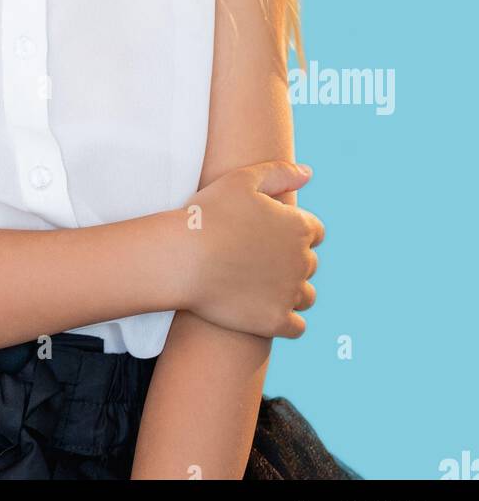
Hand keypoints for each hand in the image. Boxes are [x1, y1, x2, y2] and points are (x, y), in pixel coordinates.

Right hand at [163, 160, 322, 337]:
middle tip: (256, 259)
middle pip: (309, 264)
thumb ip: (280, 172)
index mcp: (299, 227)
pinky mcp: (276, 321)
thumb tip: (309, 174)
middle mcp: (302, 261)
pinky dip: (286, 321)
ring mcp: (290, 293)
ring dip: (292, 292)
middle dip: (290, 261)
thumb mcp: (242, 179)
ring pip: (306, 296)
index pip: (315, 232)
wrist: (184, 258)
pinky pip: (297, 327)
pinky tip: (266, 312)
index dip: (293, 232)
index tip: (268, 234)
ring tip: (262, 287)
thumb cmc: (209, 214)